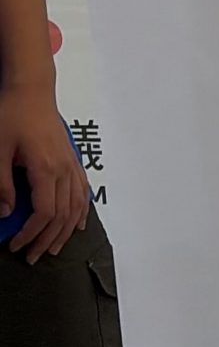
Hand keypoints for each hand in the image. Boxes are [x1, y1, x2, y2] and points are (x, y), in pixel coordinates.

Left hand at [0, 85, 86, 260]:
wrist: (31, 90)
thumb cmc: (11, 115)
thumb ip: (2, 184)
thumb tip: (5, 213)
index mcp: (46, 169)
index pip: (44, 212)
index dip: (31, 233)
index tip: (15, 245)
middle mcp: (64, 170)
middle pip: (62, 215)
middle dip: (46, 239)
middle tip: (30, 256)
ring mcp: (72, 165)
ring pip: (76, 207)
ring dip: (65, 231)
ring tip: (52, 248)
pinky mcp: (73, 160)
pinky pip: (83, 192)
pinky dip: (82, 212)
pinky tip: (78, 224)